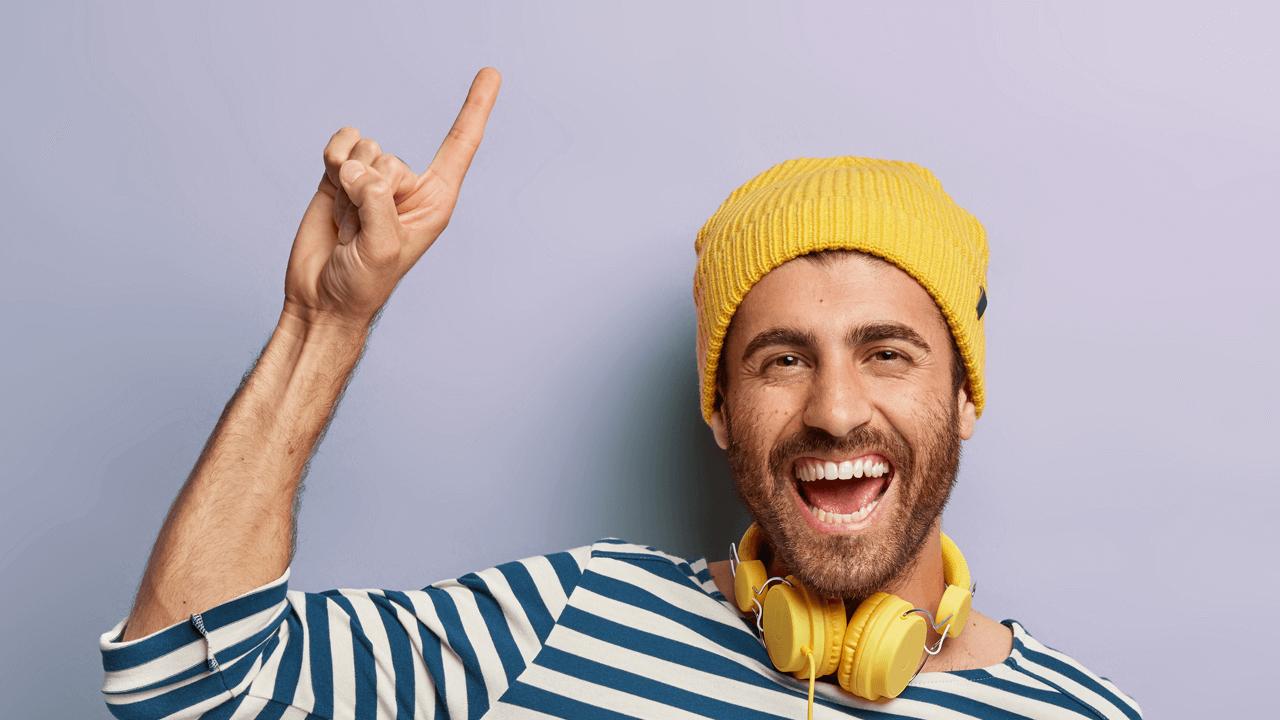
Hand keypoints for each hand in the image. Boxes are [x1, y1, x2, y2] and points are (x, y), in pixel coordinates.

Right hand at [281, 67, 500, 331]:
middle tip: (362, 230)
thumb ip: (377, 203)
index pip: (461, 145)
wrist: (323, 297)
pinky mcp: (342, 174)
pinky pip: (341, 143)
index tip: (492, 72)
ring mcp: (375, 178)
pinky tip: (332, 189)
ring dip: (346, 185)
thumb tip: (357, 168)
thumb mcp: (381, 248)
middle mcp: (409, 185)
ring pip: (362, 149)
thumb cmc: (363, 283)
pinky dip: (332, 159)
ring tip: (348, 222)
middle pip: (389, 156)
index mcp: (436, 200)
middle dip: (368, 191)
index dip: (476, 107)